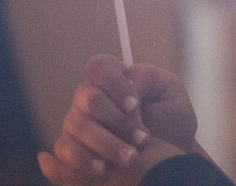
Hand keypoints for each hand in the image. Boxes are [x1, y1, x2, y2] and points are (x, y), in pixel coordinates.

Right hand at [38, 54, 198, 184]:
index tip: (135, 104)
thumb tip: (128, 80)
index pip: (99, 66)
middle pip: (87, 98)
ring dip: (107, 144)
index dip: (114, 84)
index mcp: (114, 78)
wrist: (170, 157)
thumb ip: (148, 78)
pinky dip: (84, 161)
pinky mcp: (70, 149)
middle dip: (116, 119)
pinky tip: (104, 169)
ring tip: (131, 157)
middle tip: (143, 137)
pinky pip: (65, 152)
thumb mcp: (170, 91)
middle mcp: (89, 98)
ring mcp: (76, 123)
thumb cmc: (170, 119)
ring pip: (78, 127)